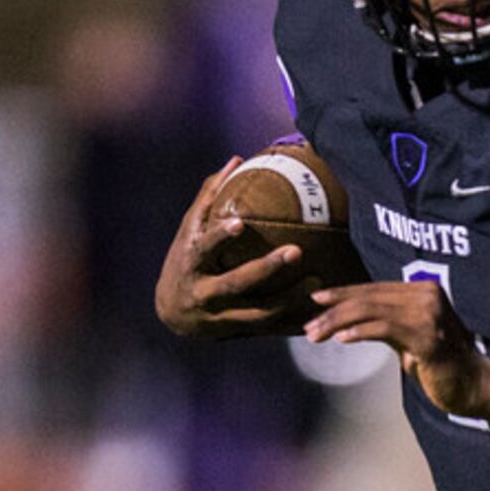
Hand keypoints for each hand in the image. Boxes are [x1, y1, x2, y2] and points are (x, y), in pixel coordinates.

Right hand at [153, 159, 315, 338]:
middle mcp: (205, 290)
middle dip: (267, 268)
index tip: (240, 223)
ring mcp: (221, 314)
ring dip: (288, 300)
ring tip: (316, 283)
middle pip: (238, 281)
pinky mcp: (237, 330)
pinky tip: (315, 317)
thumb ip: (210, 196)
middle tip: (296, 251)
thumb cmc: (185, 259)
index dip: (221, 236)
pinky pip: (268, 329)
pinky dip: (291, 324)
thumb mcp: (189, 230)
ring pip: (258, 312)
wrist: (172, 312)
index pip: (205, 246)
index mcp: (193, 260)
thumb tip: (235, 160)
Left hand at [304, 281, 489, 424]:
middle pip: (369, 297)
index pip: (374, 289)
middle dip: (333, 311)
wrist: (475, 384)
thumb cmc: (442, 364)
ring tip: (316, 335)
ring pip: (371, 311)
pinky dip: (358, 332)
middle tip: (309, 325)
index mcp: (423, 291)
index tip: (316, 299)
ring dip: (337, 323)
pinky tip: (341, 339)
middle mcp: (427, 296)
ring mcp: (429, 315)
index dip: (343, 293)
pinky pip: (384, 329)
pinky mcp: (428, 337)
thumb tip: (350, 320)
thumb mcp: (410, 336)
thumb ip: (388, 323)